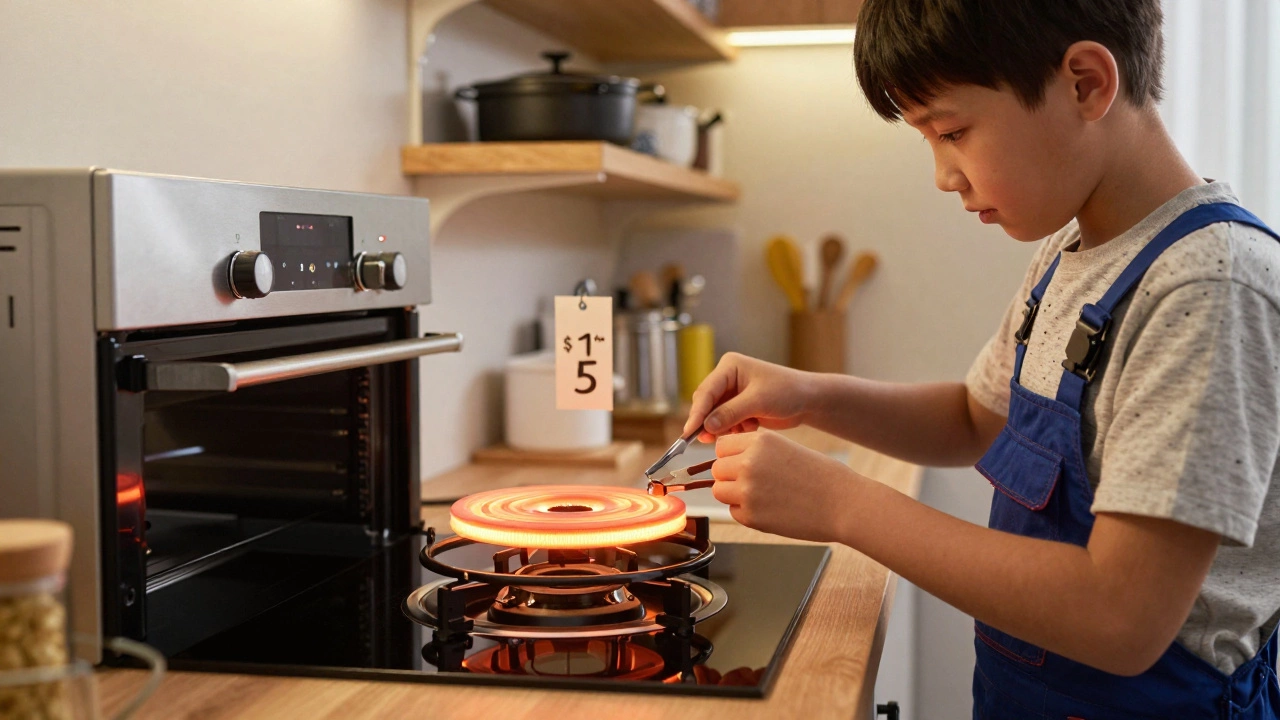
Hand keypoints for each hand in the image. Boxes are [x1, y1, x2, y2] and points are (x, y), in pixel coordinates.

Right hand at [683, 352, 817, 442]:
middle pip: (706, 404)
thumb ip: (730, 413)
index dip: (697, 412)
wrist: (809, 400)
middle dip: (709, 422)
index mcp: (729, 366)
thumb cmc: (787, 391)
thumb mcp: (758, 401)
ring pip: (715, 416)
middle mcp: (727, 378)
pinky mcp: (739, 407)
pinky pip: (726, 422)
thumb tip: (706, 426)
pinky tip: (751, 427)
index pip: (706, 391)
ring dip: (725, 427)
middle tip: (707, 440)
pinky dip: (734, 429)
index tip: (689, 432)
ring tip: (743, 429)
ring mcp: (732, 393)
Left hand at [710, 429, 860, 541]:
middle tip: (755, 483)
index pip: (721, 445)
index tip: (741, 462)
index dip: (730, 455)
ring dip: (734, 494)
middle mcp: (748, 463)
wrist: (844, 504)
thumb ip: (756, 451)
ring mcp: (747, 491)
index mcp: (759, 441)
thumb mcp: (786, 448)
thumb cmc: (822, 476)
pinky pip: (733, 512)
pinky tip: (771, 509)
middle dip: (730, 476)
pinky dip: (746, 513)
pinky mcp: (751, 516)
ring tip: (762, 495)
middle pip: (717, 469)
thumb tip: (727, 459)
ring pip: (719, 491)